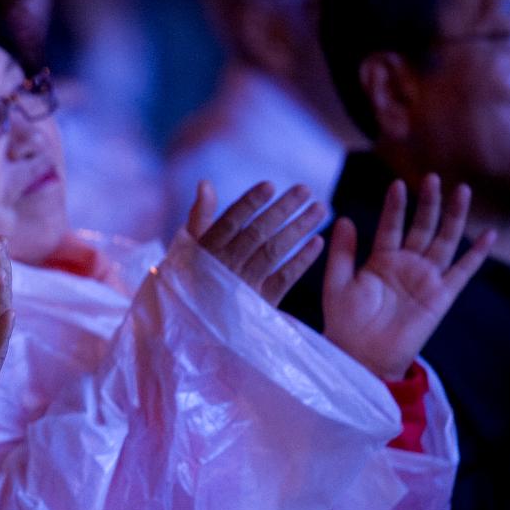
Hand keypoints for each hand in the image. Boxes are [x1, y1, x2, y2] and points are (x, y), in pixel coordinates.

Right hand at [187, 180, 326, 305]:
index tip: (270, 185)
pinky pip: (284, 278)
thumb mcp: (189, 248)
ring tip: (320, 209)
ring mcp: (243, 286)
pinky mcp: (260, 304)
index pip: (230, 221)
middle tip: (306, 190)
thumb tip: (206, 182)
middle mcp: (225, 266)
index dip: (250, 203)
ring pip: (274, 251)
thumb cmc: (192, 278)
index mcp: (206, 250)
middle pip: (258, 232)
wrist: (195, 327)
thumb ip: (200, 216)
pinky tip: (318, 242)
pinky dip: (302, 260)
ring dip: (299, 228)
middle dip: (283, 209)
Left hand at [323, 174, 494, 378]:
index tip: (397, 184)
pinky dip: (475, 255)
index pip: (390, 226)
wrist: (360, 356)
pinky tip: (487, 235)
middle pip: (421, 228)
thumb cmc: (344, 323)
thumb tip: (343, 218)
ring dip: (453, 217)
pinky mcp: (441, 296)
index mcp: (380, 260)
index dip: (395, 207)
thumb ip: (342, 253)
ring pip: (444, 241)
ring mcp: (425, 279)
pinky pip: (462, 272)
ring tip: (462, 190)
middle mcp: (406, 265)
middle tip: (433, 177)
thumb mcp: (337, 283)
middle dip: (428, 203)